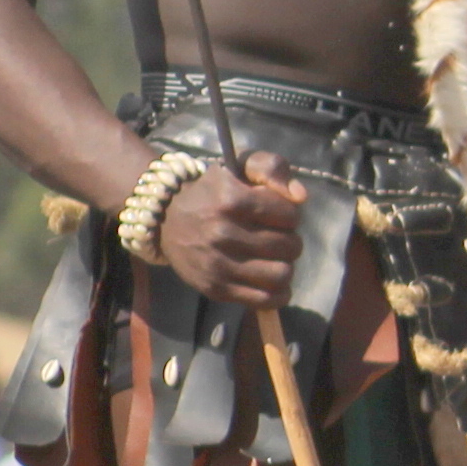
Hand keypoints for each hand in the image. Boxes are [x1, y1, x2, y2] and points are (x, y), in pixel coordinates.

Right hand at [158, 151, 307, 307]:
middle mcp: (221, 234)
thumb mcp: (240, 165)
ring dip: (285, 265)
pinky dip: (278, 294)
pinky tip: (273, 282)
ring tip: (273, 257)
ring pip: (281, 274)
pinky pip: (264, 300)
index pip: (290, 215)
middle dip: (290, 240)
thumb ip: (273, 168)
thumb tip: (300, 196)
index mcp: (231, 200)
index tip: (276, 214)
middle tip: (275, 236)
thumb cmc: (213, 190)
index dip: (290, 214)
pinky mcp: (214, 288)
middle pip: (289, 246)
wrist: (166, 216)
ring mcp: (216, 264)